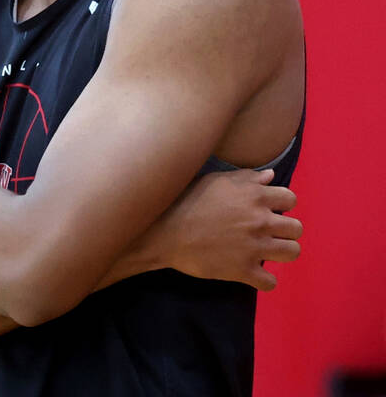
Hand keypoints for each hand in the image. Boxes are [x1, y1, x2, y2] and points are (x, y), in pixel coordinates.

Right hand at [146, 168, 301, 289]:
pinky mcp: (243, 270)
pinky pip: (270, 282)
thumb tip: (271, 176)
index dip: (281, 204)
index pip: (291, 199)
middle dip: (284, 230)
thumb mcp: (214, 181)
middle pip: (296, 229)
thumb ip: (246, 178)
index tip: (268, 210)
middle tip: (267, 232)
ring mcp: (254, 247)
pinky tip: (251, 272)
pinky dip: (263, 280)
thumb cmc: (185, 201)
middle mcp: (260, 221)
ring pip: (292, 252)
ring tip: (265, 251)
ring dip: (280, 252)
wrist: (163, 232)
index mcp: (254, 196)